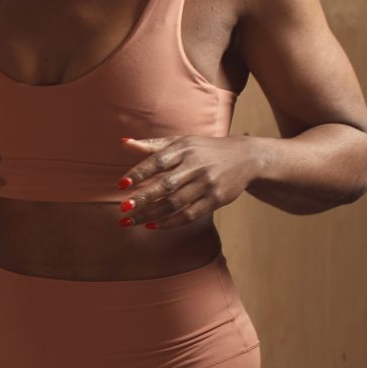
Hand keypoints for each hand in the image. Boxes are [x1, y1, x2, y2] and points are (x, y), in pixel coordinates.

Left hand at [112, 135, 261, 228]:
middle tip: (123, 209)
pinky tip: (152, 225)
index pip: (158, 161)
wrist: (246, 158)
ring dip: (151, 214)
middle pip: (166, 185)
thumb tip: (123, 142)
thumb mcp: (181, 142)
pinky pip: (189, 214)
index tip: (121, 184)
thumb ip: (152, 145)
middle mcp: (196, 166)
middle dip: (143, 198)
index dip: (139, 173)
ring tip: (130, 221)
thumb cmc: (205, 149)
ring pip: (175, 203)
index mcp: (184, 149)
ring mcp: (207, 184)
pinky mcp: (216, 200)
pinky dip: (170, 222)